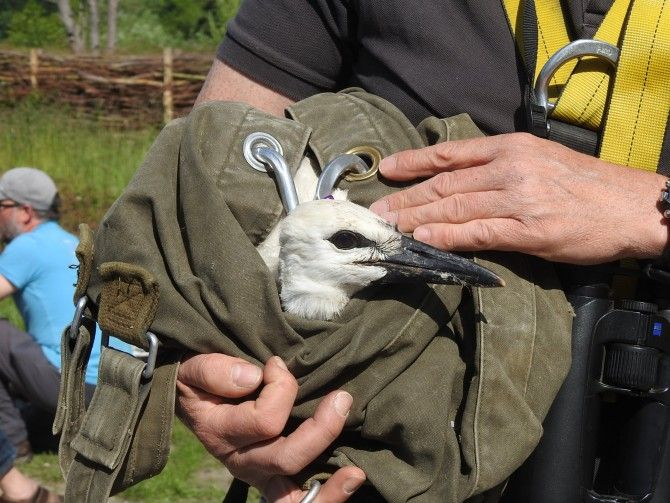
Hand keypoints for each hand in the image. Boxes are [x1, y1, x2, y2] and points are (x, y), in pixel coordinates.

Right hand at [176, 353, 365, 501]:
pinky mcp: (276, 478)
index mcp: (220, 434)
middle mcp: (241, 461)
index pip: (263, 421)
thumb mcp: (195, 368)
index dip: (281, 388)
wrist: (194, 394)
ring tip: (355, 472)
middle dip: (322, 429)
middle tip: (342, 398)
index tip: (277, 364)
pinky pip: (298, 499)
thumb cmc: (200, 378)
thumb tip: (252, 377)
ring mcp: (260, 475)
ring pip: (292, 497)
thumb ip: (215, 370)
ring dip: (328, 488)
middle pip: (286, 458)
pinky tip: (352, 478)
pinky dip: (326, 495)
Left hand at [370, 133, 667, 263]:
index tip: (387, 170)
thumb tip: (458, 183)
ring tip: (388, 227)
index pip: (451, 154)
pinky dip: (446, 237)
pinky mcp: (529, 230)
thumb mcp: (540, 160)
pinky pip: (478, 233)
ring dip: (416, 219)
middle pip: (444, 184)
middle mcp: (510, 168)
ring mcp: (518, 199)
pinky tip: (422, 241)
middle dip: (406, 199)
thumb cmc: (586, 185)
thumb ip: (499, 168)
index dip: (414, 162)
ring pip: (454, 208)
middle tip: (376, 211)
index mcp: (511, 148)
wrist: (632, 206)